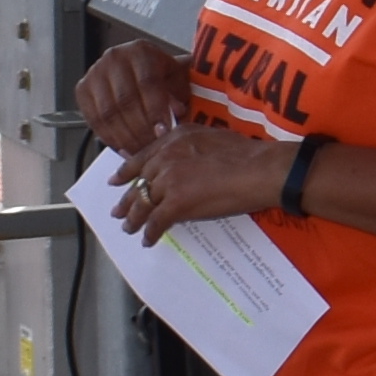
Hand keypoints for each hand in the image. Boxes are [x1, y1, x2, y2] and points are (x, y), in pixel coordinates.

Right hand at [76, 43, 192, 151]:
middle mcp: (114, 58)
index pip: (147, 82)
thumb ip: (180, 93)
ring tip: (139, 151)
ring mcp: (95, 73)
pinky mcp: (82, 90)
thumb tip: (178, 112)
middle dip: (141, 130)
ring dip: (125, 138)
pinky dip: (109, 138)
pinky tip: (123, 147)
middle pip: (126, 100)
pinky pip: (94, 120)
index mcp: (140, 51)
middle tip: (153, 147)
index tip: (164, 131)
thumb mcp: (176, 77)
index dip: (156, 110)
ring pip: (108, 113)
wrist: (137, 67)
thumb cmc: (159, 73)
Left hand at [115, 126, 296, 240]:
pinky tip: (148, 241)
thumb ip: (186, 140)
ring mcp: (169, 181)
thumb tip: (168, 138)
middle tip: (118, 212)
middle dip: (127, 199)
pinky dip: (150, 233)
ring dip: (134, 219)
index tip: (116, 180)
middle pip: (139, 183)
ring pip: (143, 203)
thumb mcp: (210, 135)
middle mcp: (166, 158)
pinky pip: (156, 222)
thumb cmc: (245, 153)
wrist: (259, 170)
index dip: (127, 171)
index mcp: (174, 140)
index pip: (143, 158)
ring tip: (129, 229)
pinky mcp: (177, 203)